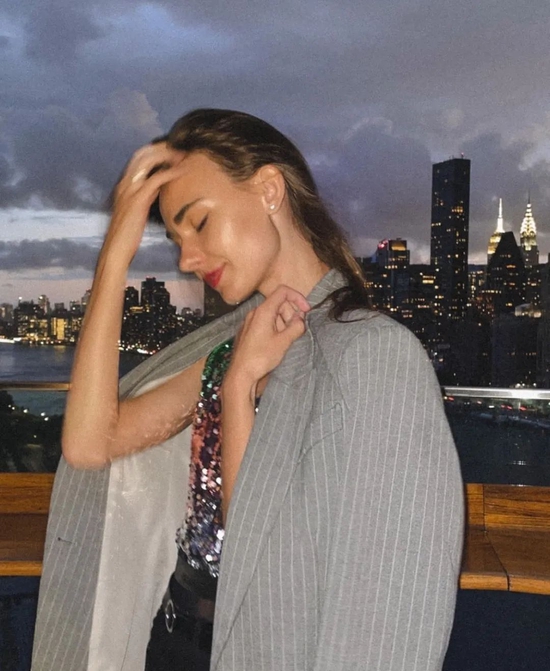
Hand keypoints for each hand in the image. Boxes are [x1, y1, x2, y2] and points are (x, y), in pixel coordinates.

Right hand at [101, 143, 185, 265]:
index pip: (138, 159)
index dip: (154, 151)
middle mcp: (125, 184)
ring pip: (147, 162)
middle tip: (179, 148)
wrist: (117, 249)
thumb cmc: (128, 234)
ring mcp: (129, 190)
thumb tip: (159, 187)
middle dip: (161, 148)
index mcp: (124, 185)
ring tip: (182, 156)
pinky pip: (156, 179)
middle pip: (142, 154)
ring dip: (166, 156)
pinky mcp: (137, 200)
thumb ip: (147, 196)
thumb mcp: (139, 209)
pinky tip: (182, 170)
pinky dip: (170, 172)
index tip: (171, 150)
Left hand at [226, 285, 310, 398]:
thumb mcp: (284, 342)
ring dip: (284, 322)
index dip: (298, 298)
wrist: (241, 374)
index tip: (306, 310)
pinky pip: (265, 322)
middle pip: (279, 303)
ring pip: (273, 313)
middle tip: (296, 330)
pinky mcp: (249, 331)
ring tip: (285, 339)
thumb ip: (296, 327)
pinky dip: (275, 328)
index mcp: (263, 311)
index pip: (283, 291)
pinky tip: (277, 343)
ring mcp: (250, 322)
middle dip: (291, 313)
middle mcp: (255, 313)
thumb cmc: (260, 358)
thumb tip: (301, 319)